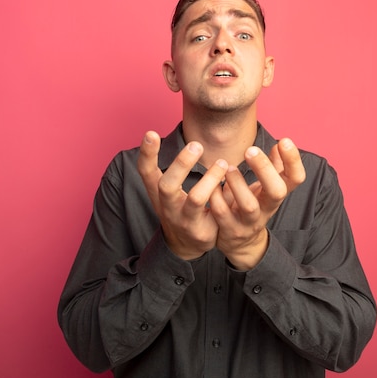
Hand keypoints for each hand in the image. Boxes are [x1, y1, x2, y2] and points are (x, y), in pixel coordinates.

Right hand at [137, 131, 228, 259]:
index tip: (151, 133)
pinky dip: (223, 195)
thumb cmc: (180, 206)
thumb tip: (170, 136)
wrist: (186, 244)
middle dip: (181, 164)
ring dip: (210, 179)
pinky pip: (215, 212)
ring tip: (222, 162)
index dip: (147, 154)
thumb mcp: (169, 189)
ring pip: (196, 199)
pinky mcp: (201, 232)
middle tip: (197, 144)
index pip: (145, 172)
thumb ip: (173, 167)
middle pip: (166, 186)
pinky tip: (230, 183)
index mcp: (157, 192)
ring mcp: (183, 220)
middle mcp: (167, 207)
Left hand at [209, 138, 305, 269]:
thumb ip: (275, 166)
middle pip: (276, 192)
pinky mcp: (230, 230)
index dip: (294, 161)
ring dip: (238, 184)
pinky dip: (217, 197)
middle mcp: (267, 209)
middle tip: (250, 150)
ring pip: (249, 206)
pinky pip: (222, 214)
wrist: (240, 242)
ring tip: (227, 168)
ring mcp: (249, 222)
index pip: (295, 179)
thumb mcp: (266, 187)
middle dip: (265, 170)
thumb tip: (281, 143)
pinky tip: (212, 186)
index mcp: (276, 194)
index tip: (284, 140)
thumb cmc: (253, 205)